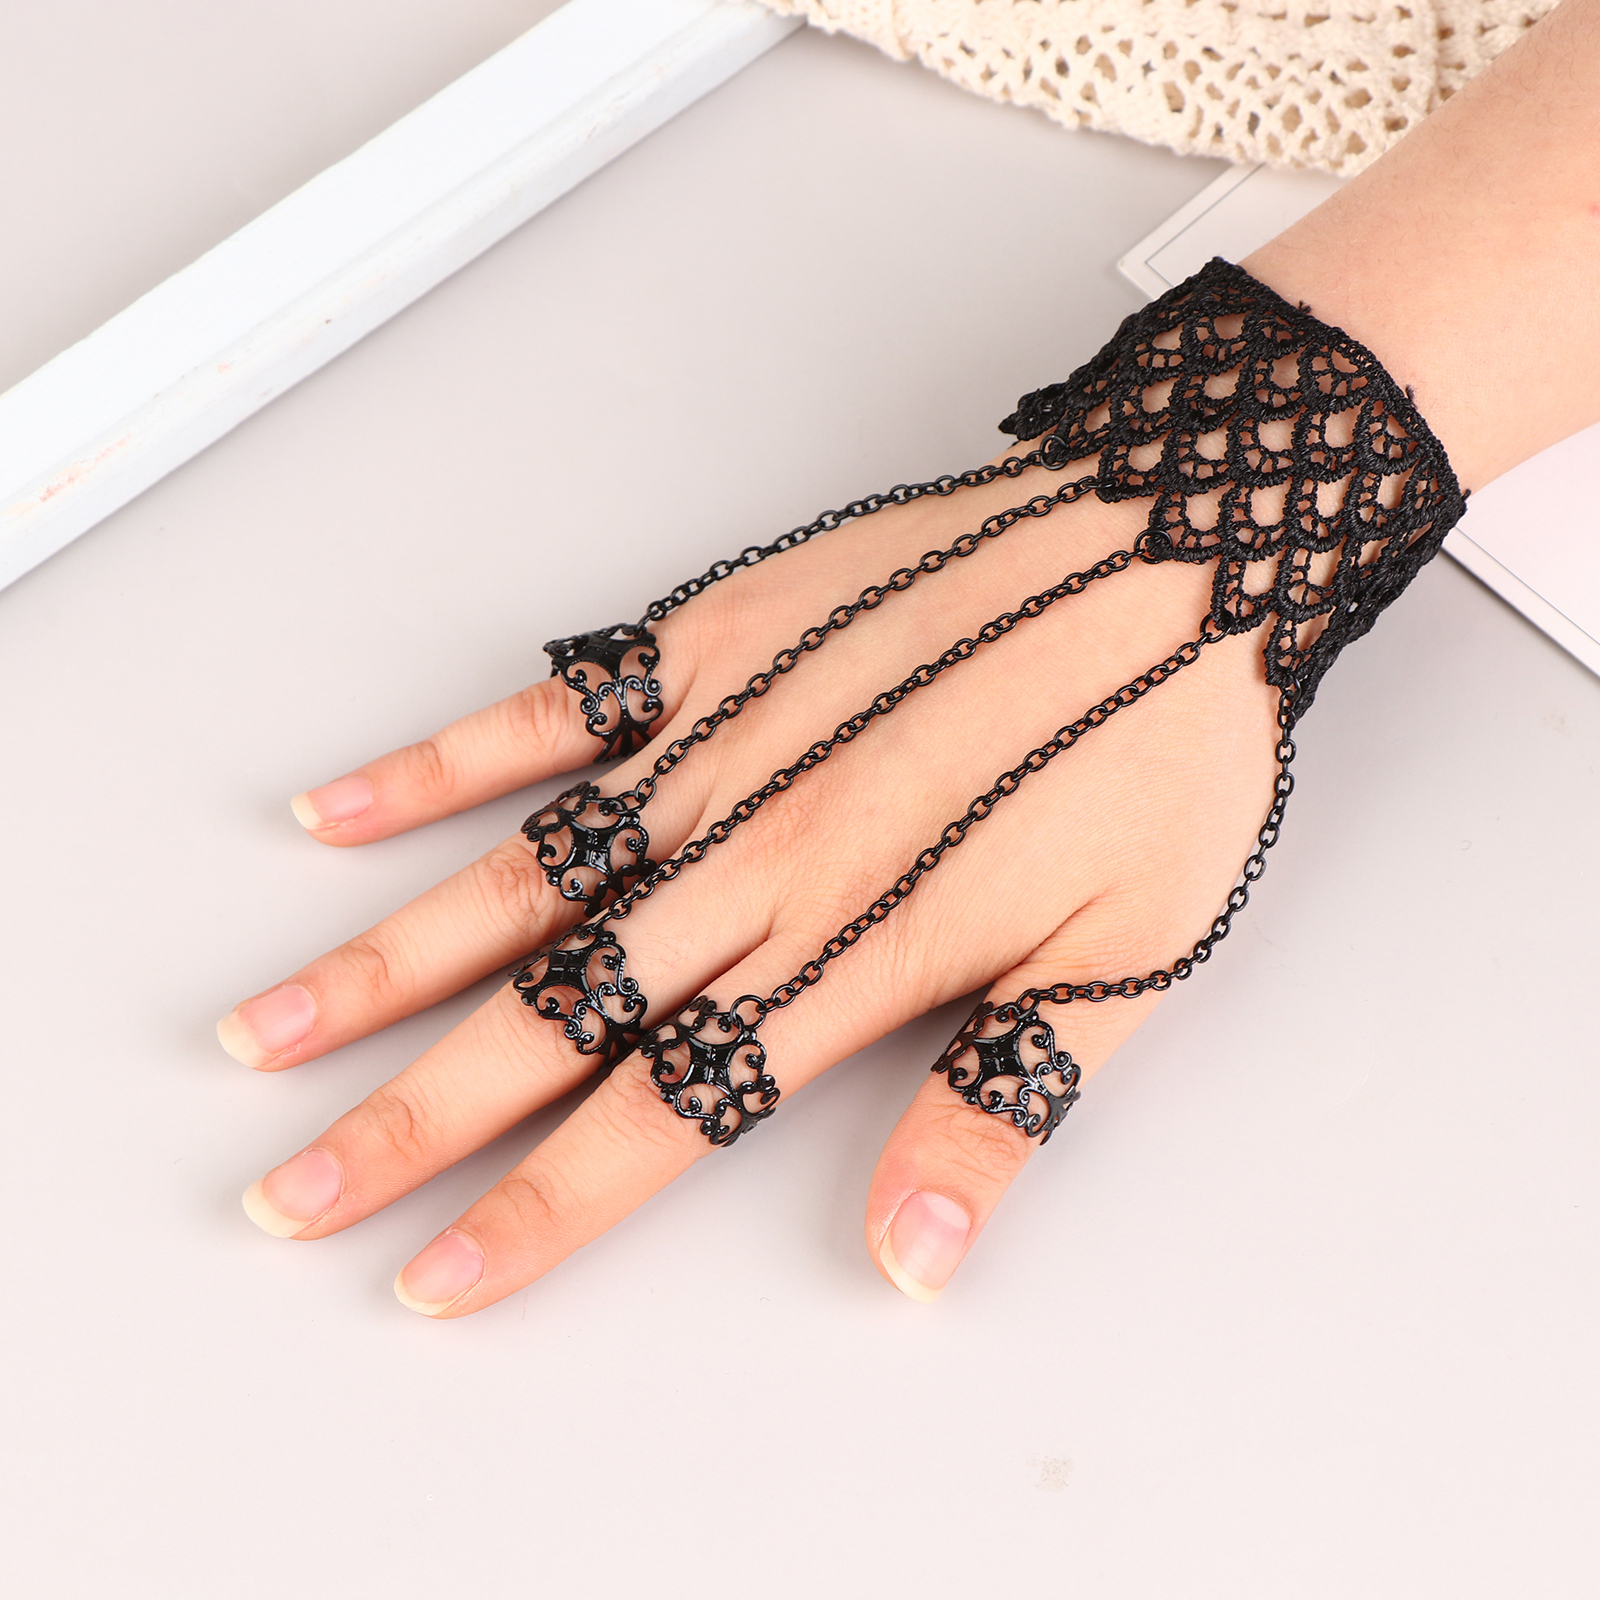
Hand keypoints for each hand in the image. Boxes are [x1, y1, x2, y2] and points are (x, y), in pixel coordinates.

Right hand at [221, 443, 1278, 1313]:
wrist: (1184, 547)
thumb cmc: (1160, 750)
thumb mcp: (1126, 963)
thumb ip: (999, 1109)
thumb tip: (916, 1257)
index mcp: (851, 949)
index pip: (659, 1113)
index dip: (541, 1208)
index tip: (436, 1273)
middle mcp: (757, 857)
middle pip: (552, 1015)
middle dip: (413, 1119)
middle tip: (296, 1188)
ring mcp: (720, 744)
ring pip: (519, 879)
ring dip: (385, 964)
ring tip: (270, 1030)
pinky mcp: (714, 645)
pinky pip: (551, 711)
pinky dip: (442, 763)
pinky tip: (345, 811)